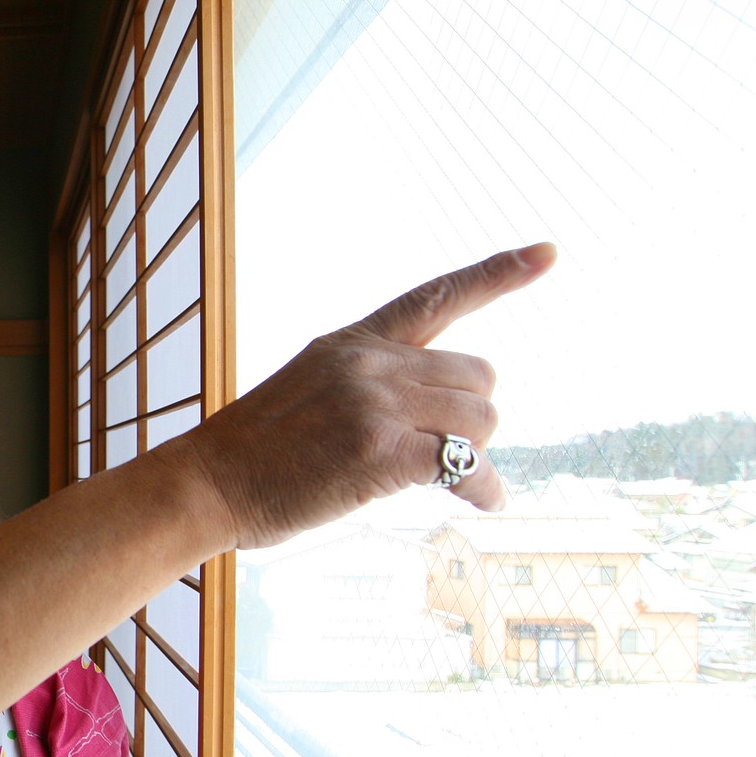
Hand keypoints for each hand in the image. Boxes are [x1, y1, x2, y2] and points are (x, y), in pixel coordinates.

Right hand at [188, 242, 555, 548]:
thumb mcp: (308, 389)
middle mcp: (370, 362)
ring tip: (449, 480)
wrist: (206, 483)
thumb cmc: (252, 453)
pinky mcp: (381, 451)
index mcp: (352, 341)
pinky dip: (482, 489)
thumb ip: (366, 384)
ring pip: (480, 419)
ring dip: (475, 452)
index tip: (549, 253)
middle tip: (448, 451)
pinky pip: (466, 465)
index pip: (436, 297)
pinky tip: (481, 503)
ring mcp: (376, 404)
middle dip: (473, 416)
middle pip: (478, 376)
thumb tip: (429, 416)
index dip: (500, 274)